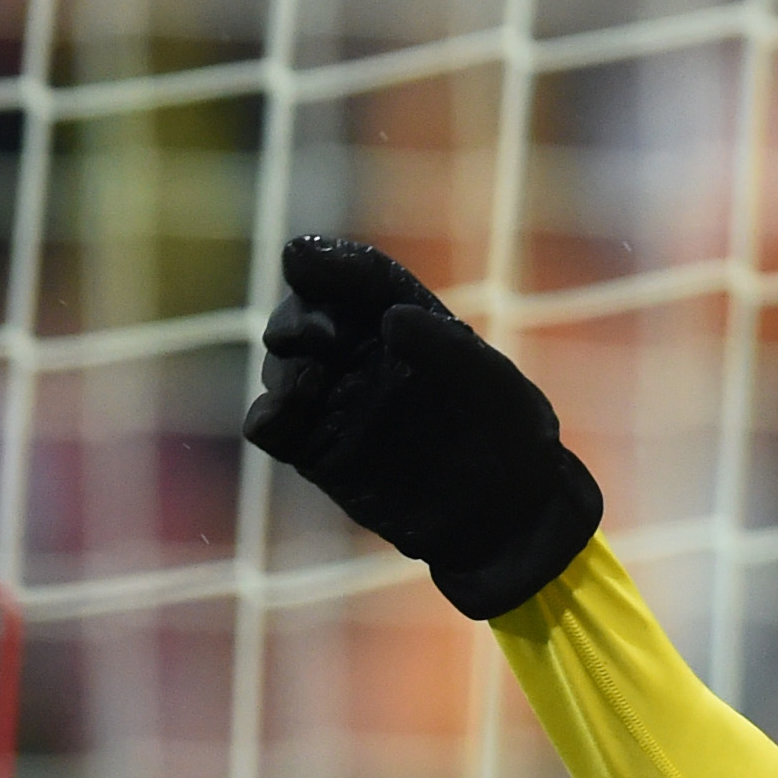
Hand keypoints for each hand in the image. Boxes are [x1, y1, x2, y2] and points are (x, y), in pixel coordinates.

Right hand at [243, 235, 603, 618]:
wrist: (502, 518)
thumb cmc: (510, 442)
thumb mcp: (492, 387)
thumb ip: (445, 347)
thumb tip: (391, 318)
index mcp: (408, 324)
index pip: (359, 279)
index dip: (328, 263)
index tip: (301, 258)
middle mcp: (364, 355)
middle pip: (305, 315)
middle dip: (299, 316)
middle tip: (322, 337)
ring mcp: (336, 401)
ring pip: (282, 364)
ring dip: (284, 365)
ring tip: (311, 383)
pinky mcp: (316, 449)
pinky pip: (271, 425)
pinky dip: (266, 414)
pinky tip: (282, 415)